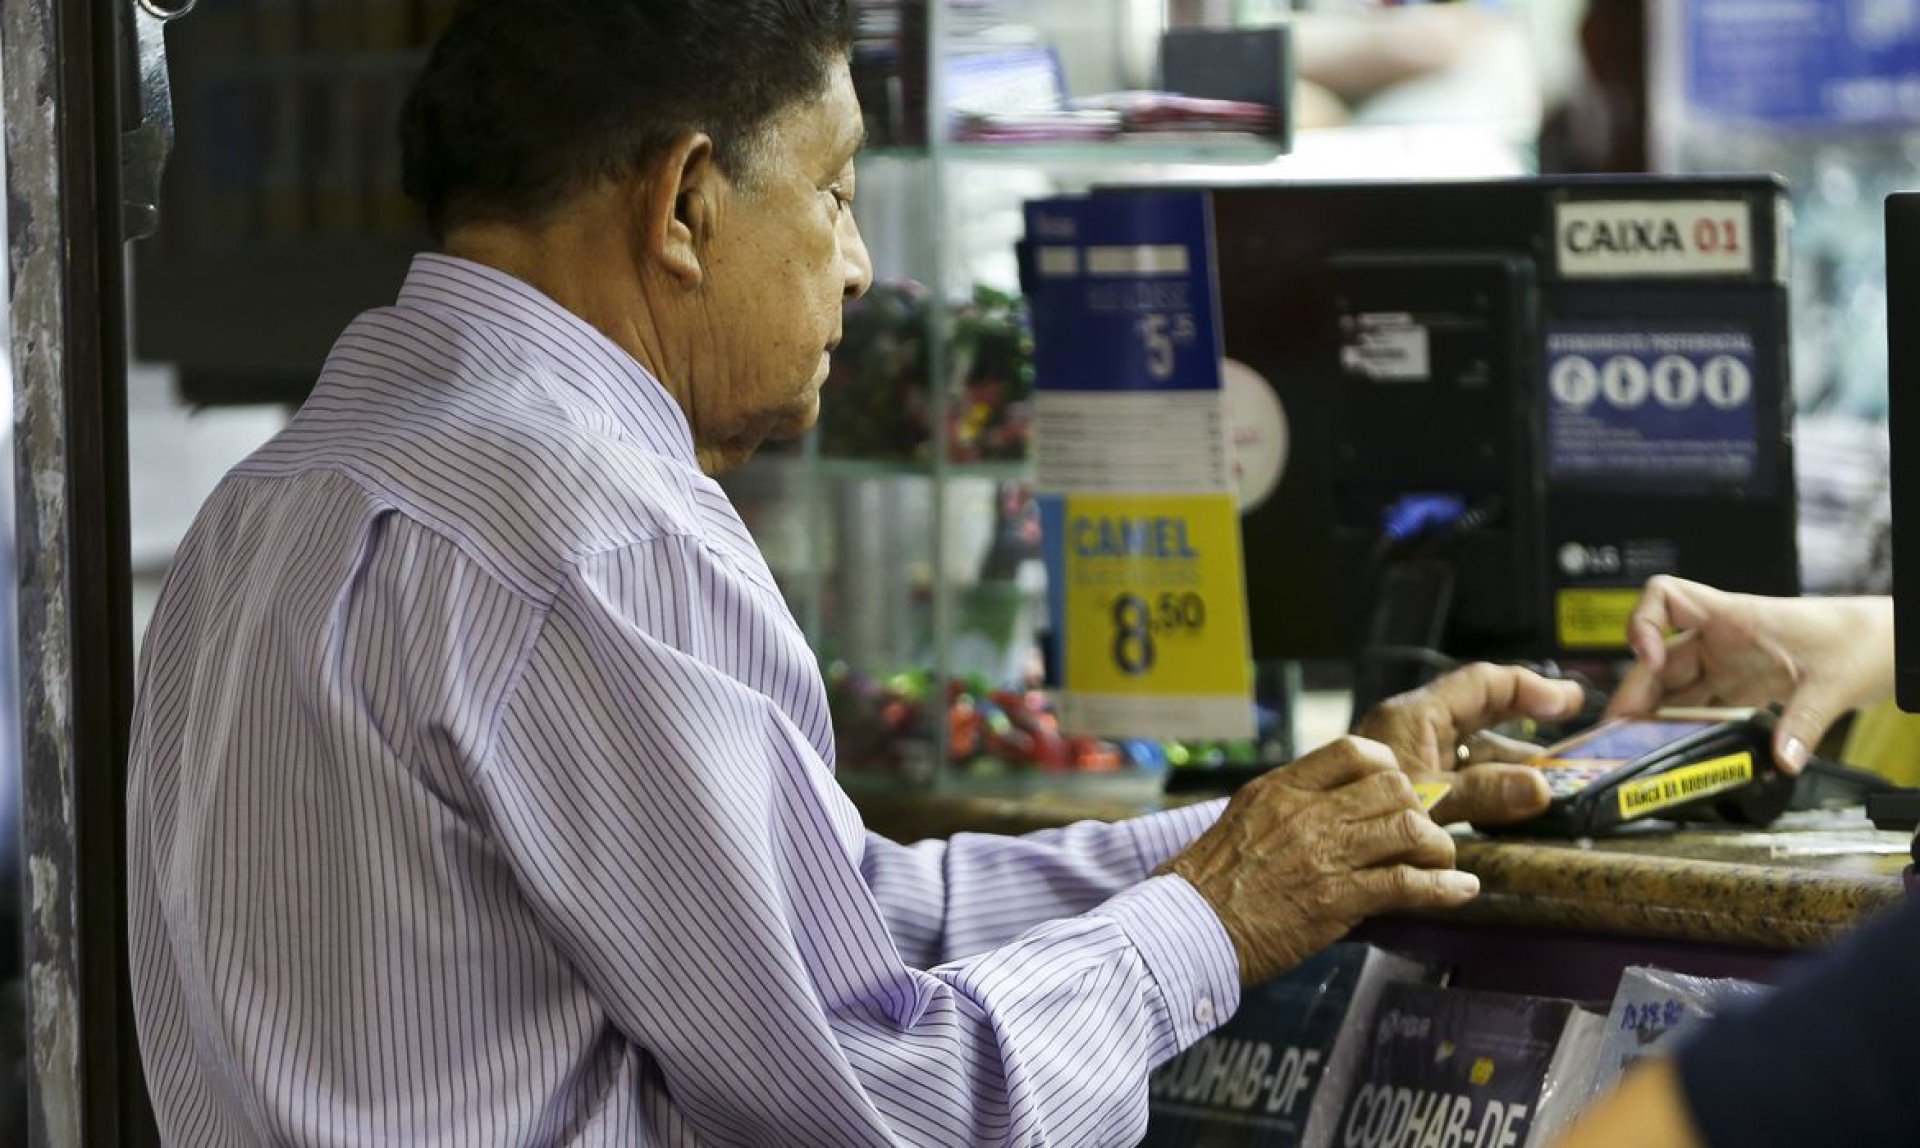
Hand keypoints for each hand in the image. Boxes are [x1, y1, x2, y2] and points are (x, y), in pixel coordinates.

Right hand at [1165, 736, 1479, 985]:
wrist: (1187, 926)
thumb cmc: (1209, 881)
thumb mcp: (1243, 818)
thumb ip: (1288, 805)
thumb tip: (1332, 803)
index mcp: (1281, 788)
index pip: (1354, 751)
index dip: (1389, 767)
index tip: (1397, 789)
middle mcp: (1307, 812)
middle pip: (1393, 787)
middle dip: (1419, 810)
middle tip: (1420, 836)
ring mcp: (1324, 854)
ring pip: (1410, 830)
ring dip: (1438, 849)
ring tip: (1442, 864)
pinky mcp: (1336, 899)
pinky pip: (1407, 884)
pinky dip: (1444, 888)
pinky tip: (1461, 892)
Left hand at [1355, 663, 1584, 824]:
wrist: (1305, 848)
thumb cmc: (1352, 814)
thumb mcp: (1430, 801)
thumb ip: (1483, 793)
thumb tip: (1540, 787)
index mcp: (1415, 717)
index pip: (1482, 684)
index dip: (1529, 688)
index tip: (1568, 703)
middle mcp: (1413, 732)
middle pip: (1483, 720)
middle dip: (1527, 735)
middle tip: (1569, 755)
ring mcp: (1411, 762)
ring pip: (1473, 757)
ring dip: (1511, 771)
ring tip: (1549, 792)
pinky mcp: (1408, 791)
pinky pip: (1458, 783)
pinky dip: (1487, 794)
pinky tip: (1511, 814)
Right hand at [1607, 577, 1893, 772]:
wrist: (1881, 645)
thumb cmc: (1858, 640)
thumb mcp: (1834, 682)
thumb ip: (1805, 723)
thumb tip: (1782, 760)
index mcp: (1735, 618)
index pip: (1666, 597)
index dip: (1643, 623)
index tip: (1647, 658)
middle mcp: (1720, 640)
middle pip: (1657, 658)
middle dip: (1636, 692)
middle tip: (1618, 731)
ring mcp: (1726, 665)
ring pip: (1672, 687)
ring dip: (1652, 716)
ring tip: (1635, 749)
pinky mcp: (1737, 689)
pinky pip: (1697, 707)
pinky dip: (1682, 729)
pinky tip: (1674, 752)